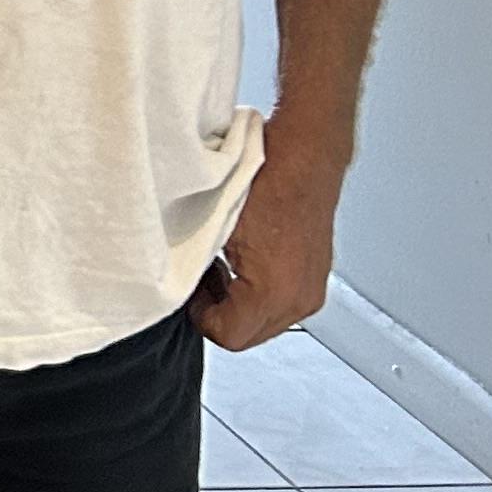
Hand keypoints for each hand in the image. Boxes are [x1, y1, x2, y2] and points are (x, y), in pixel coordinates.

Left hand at [192, 139, 342, 351]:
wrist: (306, 156)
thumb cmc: (266, 181)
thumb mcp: (216, 225)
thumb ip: (196, 263)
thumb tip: (175, 280)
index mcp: (273, 291)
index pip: (228, 335)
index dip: (200, 317)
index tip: (190, 296)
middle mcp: (299, 298)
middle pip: (248, 335)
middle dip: (220, 313)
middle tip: (201, 282)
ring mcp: (311, 290)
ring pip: (265, 322)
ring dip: (239, 304)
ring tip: (220, 268)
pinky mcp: (316, 278)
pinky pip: (281, 303)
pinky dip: (259, 292)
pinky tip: (244, 263)